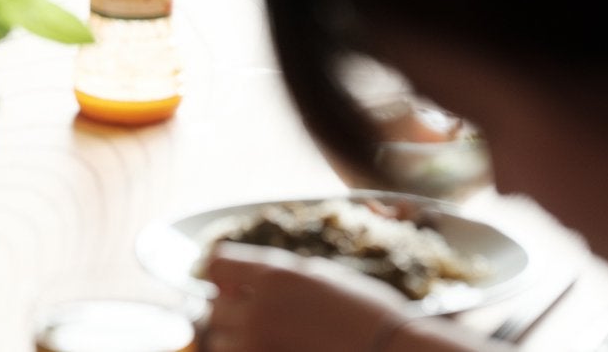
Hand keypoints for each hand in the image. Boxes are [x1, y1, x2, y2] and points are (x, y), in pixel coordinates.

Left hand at [203, 243, 409, 351]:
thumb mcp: (319, 276)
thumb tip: (243, 282)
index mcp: (274, 275)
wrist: (392, 350)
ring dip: (236, 341)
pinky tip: (280, 348)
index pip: (217, 264)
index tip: (235, 285)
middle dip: (231, 312)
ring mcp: (262, 345)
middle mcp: (260, 309)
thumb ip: (276, 276)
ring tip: (270, 339)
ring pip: (220, 342)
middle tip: (258, 319)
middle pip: (214, 308)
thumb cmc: (365, 311)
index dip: (223, 275)